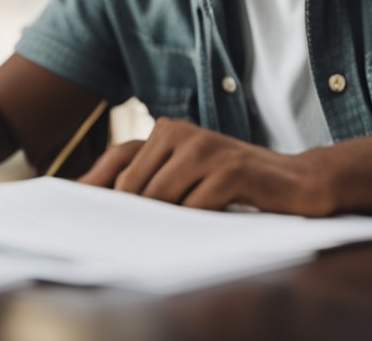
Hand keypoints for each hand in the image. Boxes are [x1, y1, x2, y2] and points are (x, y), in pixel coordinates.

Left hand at [78, 117, 333, 214]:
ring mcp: (206, 148)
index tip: (73, 209)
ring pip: (161, 197)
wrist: (298, 180)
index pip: (118, 158)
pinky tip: (206, 225)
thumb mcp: (190, 173)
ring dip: (166, 221)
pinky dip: (195, 222)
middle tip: (124, 240)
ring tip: (174, 233)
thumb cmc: (235, 181)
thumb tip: (105, 202)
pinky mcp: (231, 169)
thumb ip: (153, 179)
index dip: (94, 184)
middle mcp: (182, 132)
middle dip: (131, 215)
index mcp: (168, 130)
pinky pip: (195, 206)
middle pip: (134, 184)